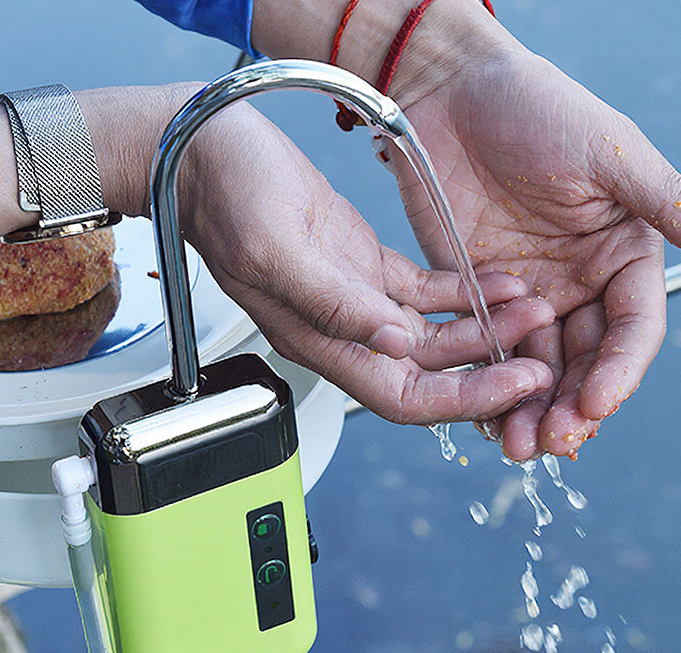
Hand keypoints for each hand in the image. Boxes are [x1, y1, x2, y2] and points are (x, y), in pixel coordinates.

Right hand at [177, 101, 556, 422]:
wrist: (207, 156)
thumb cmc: (227, 200)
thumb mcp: (277, 253)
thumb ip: (335, 307)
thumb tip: (395, 345)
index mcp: (320, 340)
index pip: (402, 397)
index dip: (462, 399)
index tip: (516, 383)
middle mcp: (344, 328)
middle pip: (427, 371)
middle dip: (488, 365)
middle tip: (542, 348)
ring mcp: (357, 297)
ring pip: (433, 333)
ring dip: (484, 326)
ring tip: (533, 306)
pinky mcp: (364, 263)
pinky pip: (424, 290)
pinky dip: (463, 290)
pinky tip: (497, 281)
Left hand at [388, 40, 674, 458]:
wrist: (451, 97)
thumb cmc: (534, 111)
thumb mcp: (608, 156)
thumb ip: (664, 206)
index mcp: (619, 254)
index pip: (631, 328)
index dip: (618, 370)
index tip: (595, 402)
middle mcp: (575, 282)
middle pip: (581, 359)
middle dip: (569, 404)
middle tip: (550, 443)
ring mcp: (523, 293)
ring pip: (532, 364)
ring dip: (526, 407)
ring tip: (515, 446)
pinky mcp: (472, 295)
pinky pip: (484, 348)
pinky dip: (484, 381)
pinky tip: (479, 415)